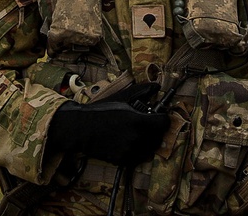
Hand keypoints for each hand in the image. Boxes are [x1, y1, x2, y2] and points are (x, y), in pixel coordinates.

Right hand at [47, 95, 167, 165]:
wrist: (82, 128)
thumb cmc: (103, 109)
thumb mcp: (123, 96)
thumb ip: (142, 91)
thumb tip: (157, 86)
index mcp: (138, 121)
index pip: (164, 123)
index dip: (163, 117)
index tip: (158, 115)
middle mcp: (137, 139)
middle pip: (159, 137)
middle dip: (156, 129)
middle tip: (147, 123)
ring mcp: (130, 152)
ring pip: (150, 149)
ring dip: (149, 140)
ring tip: (138, 132)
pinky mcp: (123, 161)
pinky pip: (139, 157)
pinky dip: (138, 150)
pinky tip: (129, 141)